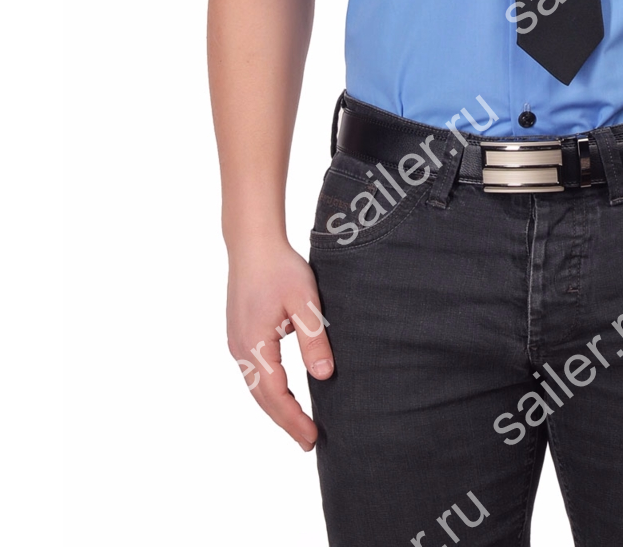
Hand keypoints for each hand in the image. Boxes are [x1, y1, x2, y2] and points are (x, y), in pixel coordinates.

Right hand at [226, 240, 333, 450]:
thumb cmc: (280, 267)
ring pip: (255, 386)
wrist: (253, 243)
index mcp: (255, 344)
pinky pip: (253, 372)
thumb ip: (314, 339)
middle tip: (308, 442)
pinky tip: (283, 394)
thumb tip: (325, 377)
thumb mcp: (305, 301)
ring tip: (298, 425)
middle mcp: (240, 348)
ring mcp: (236, 342)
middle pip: (261, 397)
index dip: (294, 419)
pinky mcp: (239, 334)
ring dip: (276, 407)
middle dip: (284, 421)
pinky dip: (268, 390)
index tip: (312, 437)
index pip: (275, 394)